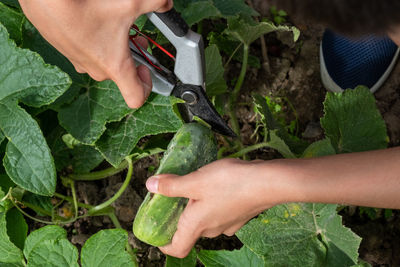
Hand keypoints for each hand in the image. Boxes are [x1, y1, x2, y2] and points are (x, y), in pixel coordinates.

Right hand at [19, 0, 172, 107]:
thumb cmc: (84, 5)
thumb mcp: (131, 2)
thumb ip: (157, 4)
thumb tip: (166, 4)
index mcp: (114, 67)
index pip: (136, 98)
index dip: (147, 86)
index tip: (146, 68)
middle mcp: (95, 69)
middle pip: (120, 74)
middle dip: (131, 56)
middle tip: (134, 37)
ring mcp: (78, 61)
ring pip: (101, 61)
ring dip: (112, 47)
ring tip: (113, 24)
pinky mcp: (65, 50)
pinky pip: (85, 51)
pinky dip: (94, 40)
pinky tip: (93, 19)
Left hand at [145, 158, 281, 257]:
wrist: (268, 183)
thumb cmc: (230, 183)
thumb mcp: (195, 181)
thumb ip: (172, 185)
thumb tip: (150, 186)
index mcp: (197, 225)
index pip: (176, 248)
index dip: (163, 244)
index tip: (156, 231)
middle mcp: (212, 230)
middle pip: (190, 232)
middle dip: (179, 216)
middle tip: (173, 197)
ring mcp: (228, 224)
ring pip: (206, 221)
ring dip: (197, 208)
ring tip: (194, 187)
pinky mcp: (240, 216)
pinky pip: (220, 214)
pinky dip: (212, 204)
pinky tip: (215, 187)